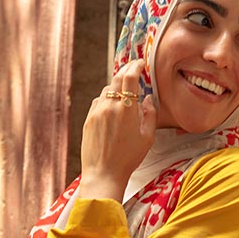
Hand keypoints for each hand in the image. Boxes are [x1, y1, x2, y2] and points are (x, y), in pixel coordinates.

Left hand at [78, 59, 156, 201]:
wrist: (104, 173)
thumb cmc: (128, 158)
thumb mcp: (147, 138)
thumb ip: (150, 115)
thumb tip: (148, 100)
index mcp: (126, 109)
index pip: (129, 77)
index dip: (135, 66)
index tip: (140, 63)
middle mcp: (109, 106)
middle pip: (116, 79)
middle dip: (126, 72)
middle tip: (133, 70)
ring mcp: (96, 112)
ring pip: (106, 90)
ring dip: (116, 86)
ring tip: (124, 92)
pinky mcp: (88, 119)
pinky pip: (98, 102)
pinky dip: (107, 99)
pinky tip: (112, 107)